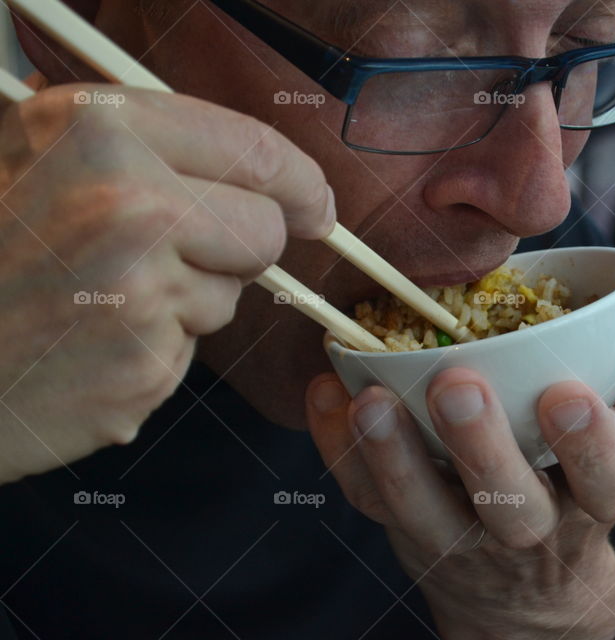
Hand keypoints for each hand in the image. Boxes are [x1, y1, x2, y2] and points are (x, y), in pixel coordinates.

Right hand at [0, 83, 335, 484]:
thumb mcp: (41, 155)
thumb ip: (142, 145)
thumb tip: (260, 166)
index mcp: (100, 130)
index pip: (254, 149)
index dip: (300, 181)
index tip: (317, 207)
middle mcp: (127, 202)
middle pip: (265, 228)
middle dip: (241, 249)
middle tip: (177, 256)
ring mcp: (139, 288)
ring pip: (233, 293)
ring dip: (190, 302)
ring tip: (104, 298)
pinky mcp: (145, 362)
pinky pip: (192, 347)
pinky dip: (158, 347)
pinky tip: (95, 340)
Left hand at [306, 310, 614, 639]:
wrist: (529, 589)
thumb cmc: (577, 485)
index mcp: (596, 497)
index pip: (605, 480)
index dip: (588, 445)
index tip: (565, 394)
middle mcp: (529, 529)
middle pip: (510, 506)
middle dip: (483, 448)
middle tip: (456, 385)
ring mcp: (460, 537)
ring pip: (424, 511)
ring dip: (393, 455)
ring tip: (368, 400)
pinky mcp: (405, 531)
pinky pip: (367, 499)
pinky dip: (338, 449)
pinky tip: (324, 394)